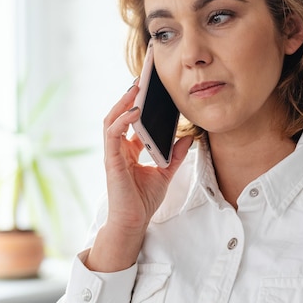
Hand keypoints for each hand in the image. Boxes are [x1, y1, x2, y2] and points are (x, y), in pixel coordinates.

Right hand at [85, 82, 192, 271]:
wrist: (134, 222)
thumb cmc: (144, 200)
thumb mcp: (166, 172)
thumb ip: (176, 155)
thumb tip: (190, 137)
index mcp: (128, 149)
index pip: (130, 120)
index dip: (137, 103)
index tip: (148, 89)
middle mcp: (118, 148)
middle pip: (119, 115)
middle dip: (129, 97)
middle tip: (142, 80)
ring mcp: (112, 153)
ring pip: (112, 120)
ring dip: (123, 102)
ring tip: (136, 88)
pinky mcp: (112, 160)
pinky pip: (113, 134)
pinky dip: (122, 120)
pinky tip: (135, 111)